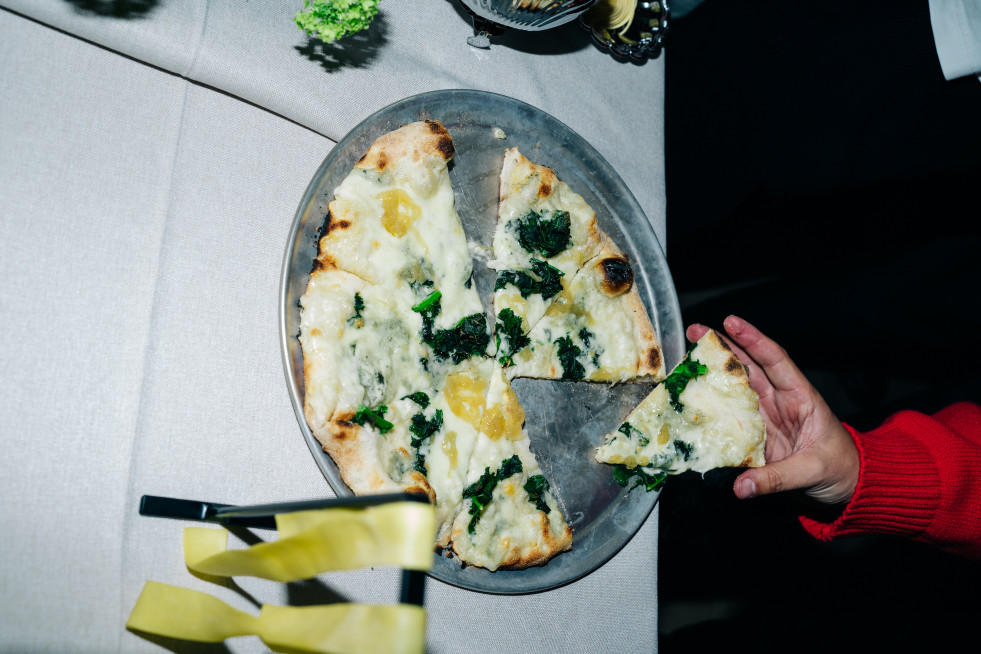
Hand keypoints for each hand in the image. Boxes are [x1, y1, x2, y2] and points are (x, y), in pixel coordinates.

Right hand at [687, 315, 858, 503]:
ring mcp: (765, 416)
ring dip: (712, 373)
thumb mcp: (813, 471)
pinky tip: (691, 401)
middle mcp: (780, 401)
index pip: (774, 360)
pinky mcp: (754, 435)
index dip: (752, 339)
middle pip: (748, 366)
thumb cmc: (840, 470)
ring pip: (735, 387)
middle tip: (695, 332)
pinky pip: (729, 418)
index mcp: (800, 397)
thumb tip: (740, 486)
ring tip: (686, 358)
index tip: (729, 322)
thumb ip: (776, 478)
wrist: (844, 488)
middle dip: (722, 346)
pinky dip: (711, 408)